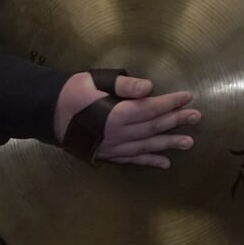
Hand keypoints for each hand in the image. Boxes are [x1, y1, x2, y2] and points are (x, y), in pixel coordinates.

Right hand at [53, 71, 195, 168]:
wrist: (47, 113)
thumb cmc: (73, 93)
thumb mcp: (95, 81)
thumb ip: (123, 84)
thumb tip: (149, 87)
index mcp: (115, 114)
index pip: (150, 108)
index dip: (170, 103)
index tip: (188, 97)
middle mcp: (117, 134)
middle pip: (152, 128)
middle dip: (176, 121)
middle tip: (197, 117)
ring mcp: (113, 147)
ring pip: (146, 146)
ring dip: (168, 144)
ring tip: (189, 142)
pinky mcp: (108, 155)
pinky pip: (133, 159)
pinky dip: (149, 161)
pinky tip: (165, 163)